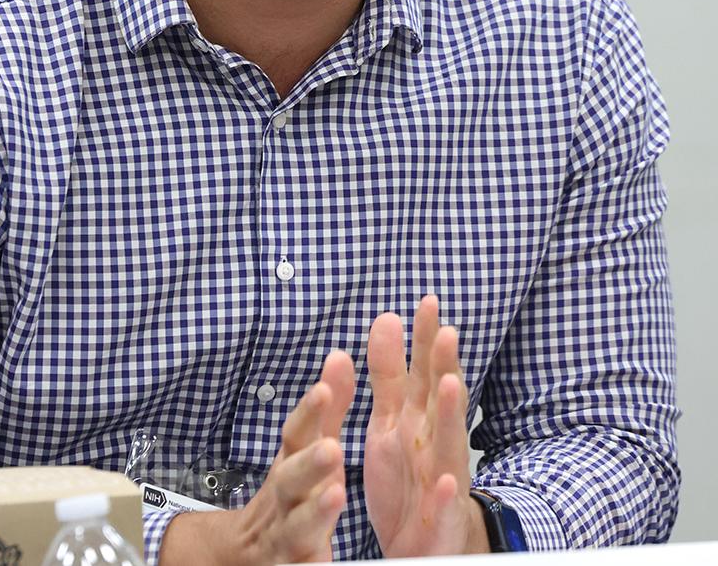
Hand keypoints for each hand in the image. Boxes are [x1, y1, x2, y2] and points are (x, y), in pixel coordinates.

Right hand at [159, 350, 354, 565]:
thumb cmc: (292, 489)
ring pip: (296, 527)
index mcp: (290, 464)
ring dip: (314, 514)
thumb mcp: (307, 448)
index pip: (295, 435)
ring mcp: (285, 537)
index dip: (308, 413)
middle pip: (290, 480)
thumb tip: (340, 354)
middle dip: (309, 464)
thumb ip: (327, 409)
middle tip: (333, 449)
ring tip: (336, 497)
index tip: (324, 390)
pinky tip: (324, 565)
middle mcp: (284, 499)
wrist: (246, 552)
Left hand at [363, 295, 488, 556]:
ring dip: (452, 416)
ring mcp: (442, 479)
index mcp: (418, 417)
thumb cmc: (407, 476)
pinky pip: (443, 507)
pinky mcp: (440, 520)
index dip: (426, 339)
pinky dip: (445, 494)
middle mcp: (434, 442)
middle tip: (446, 331)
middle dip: (445, 367)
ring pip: (450, 445)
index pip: (425, 372)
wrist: (420, 544)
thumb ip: (388, 371)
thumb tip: (388, 316)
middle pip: (442, 400)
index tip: (426, 300)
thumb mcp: (390, 418)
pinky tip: (447, 480)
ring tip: (452, 384)